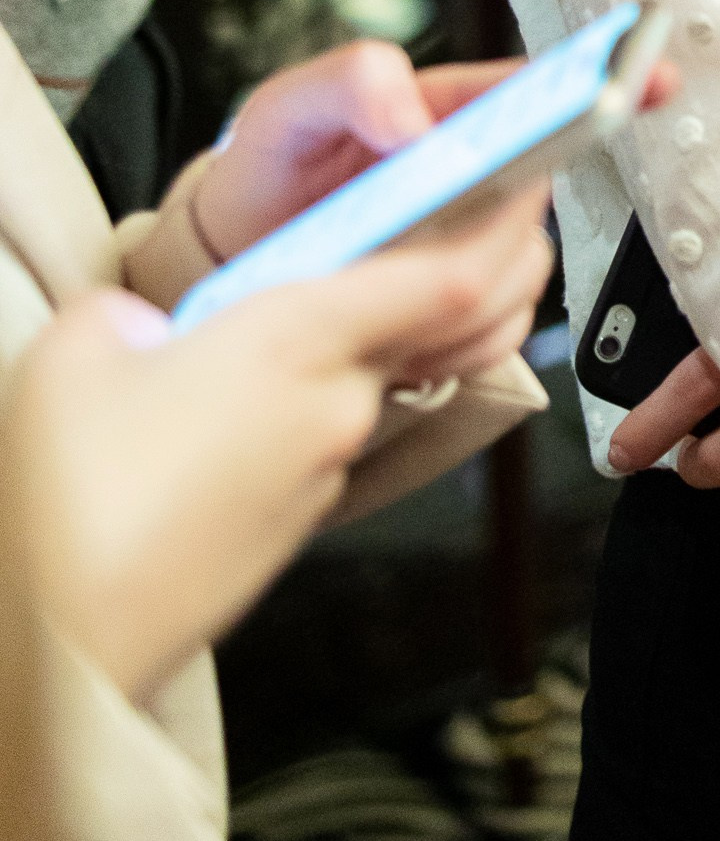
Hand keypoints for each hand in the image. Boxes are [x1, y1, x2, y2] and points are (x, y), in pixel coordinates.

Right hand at [4, 199, 554, 704]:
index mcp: (296, 342)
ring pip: (381, 377)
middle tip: (487, 216)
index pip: (450, 280)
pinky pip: (330, 432)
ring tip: (351, 294)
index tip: (531, 187)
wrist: (68, 654)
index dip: (506, 229)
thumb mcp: (74, 356)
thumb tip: (142, 327)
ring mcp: (325, 468)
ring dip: (391, 333)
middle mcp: (334, 405)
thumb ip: (126, 313)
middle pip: (441, 324)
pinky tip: (260, 394)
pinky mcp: (299, 518)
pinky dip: (321, 397)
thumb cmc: (69, 504)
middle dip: (485, 269)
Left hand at [166, 39, 676, 283]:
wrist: (234, 262)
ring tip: (379, 287)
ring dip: (458, 290)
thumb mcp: (286, 108)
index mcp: (455, 110)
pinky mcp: (466, 310)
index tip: (651, 80)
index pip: (549, 86)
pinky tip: (394, 326)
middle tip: (417, 243)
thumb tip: (417, 121)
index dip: (611, 79)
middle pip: (540, 201)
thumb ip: (349, 82)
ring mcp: (479, 245)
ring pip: (524, 271)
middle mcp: (485, 177)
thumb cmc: (269, 170)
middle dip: (486, 230)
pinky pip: (498, 330)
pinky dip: (451, 339)